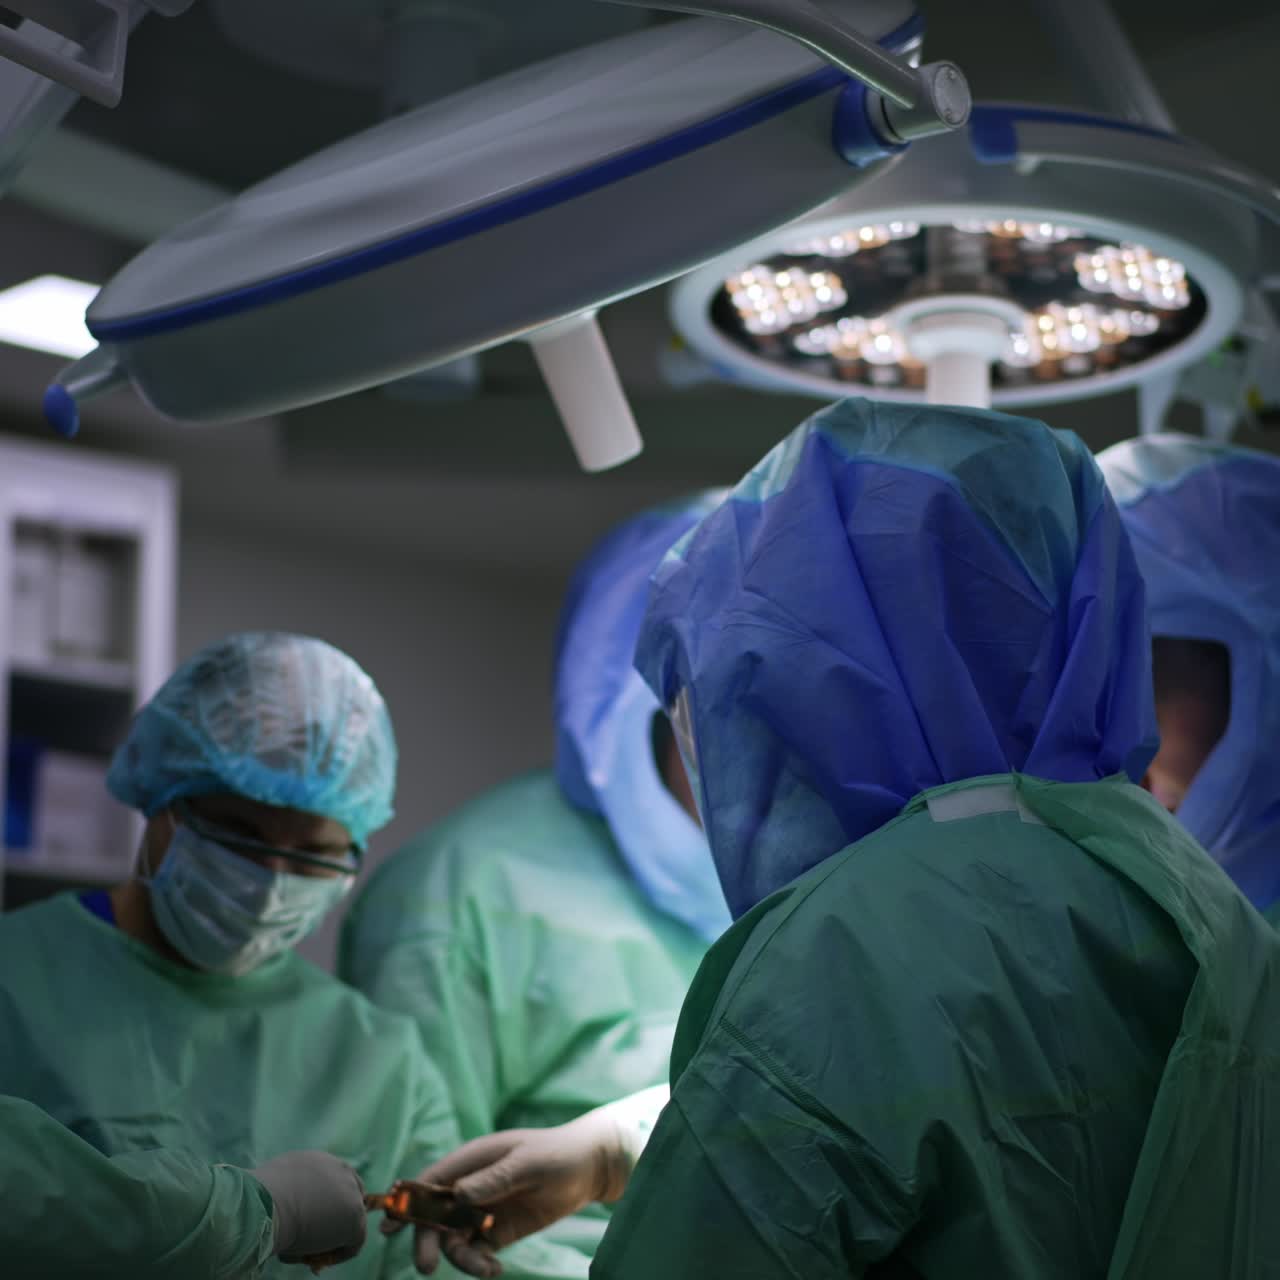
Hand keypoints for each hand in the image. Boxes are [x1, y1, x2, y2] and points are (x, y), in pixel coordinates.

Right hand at [249, 1150, 366, 1265]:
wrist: (266, 1205)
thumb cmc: (261, 1198)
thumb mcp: (277, 1186)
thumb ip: (292, 1191)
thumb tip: (287, 1206)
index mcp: (320, 1161)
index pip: (333, 1181)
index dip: (326, 1203)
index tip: (313, 1221)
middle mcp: (340, 1170)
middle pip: (349, 1196)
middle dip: (337, 1217)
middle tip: (317, 1238)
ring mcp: (352, 1193)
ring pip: (350, 1221)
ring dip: (333, 1237)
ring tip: (306, 1251)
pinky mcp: (355, 1217)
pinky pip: (354, 1243)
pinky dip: (338, 1254)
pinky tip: (316, 1259)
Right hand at [386, 1107, 636, 1277]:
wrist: (588, 1169)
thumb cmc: (556, 1154)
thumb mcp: (527, 1162)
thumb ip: (495, 1178)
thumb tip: (458, 1194)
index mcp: (472, 1161)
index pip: (431, 1180)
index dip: (407, 1201)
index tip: (390, 1226)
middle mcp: (470, 1186)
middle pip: (434, 1215)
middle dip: (426, 1240)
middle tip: (426, 1267)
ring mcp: (482, 1210)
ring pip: (453, 1238)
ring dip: (460, 1258)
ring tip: (487, 1268)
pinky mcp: (497, 1230)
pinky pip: (476, 1250)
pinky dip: (478, 1264)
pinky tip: (495, 1269)